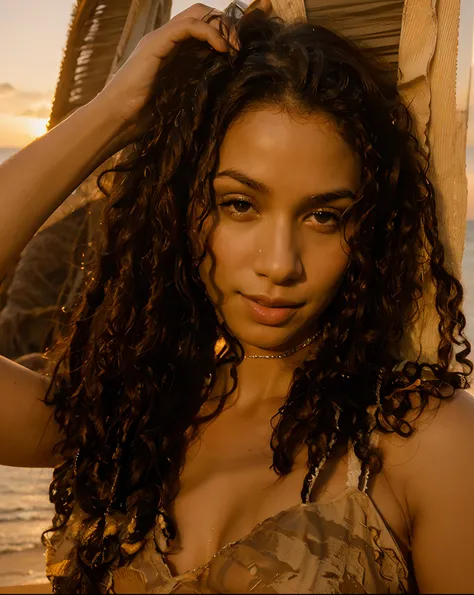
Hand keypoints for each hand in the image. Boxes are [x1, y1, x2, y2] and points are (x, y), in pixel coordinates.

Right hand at [96, 4, 234, 129]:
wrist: (116, 119)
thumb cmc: (143, 118)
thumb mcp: (179, 100)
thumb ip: (194, 89)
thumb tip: (221, 95)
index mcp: (171, 51)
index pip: (201, 27)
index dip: (223, 33)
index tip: (239, 52)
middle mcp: (165, 40)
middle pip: (202, 14)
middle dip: (226, 25)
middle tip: (239, 48)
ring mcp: (160, 39)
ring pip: (197, 14)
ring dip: (222, 27)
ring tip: (234, 47)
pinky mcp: (156, 44)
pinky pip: (189, 26)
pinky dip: (210, 33)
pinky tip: (222, 49)